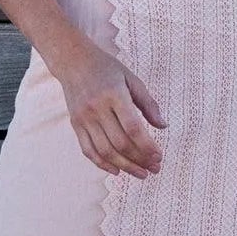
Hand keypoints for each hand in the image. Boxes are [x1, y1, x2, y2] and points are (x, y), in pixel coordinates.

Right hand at [59, 42, 166, 177]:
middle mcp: (97, 108)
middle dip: (140, 160)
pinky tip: (117, 171)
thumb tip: (163, 126)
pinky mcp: (76, 125)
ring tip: (141, 173)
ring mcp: (84, 118)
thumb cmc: (107, 69)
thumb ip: (148, 103)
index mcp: (114, 95)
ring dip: (125, 166)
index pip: (133, 128)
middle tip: (155, 168)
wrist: (73, 61)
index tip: (159, 156)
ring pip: (105, 151)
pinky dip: (102, 164)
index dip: (147, 146)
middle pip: (120, 143)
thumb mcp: (132, 79)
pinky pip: (88, 151)